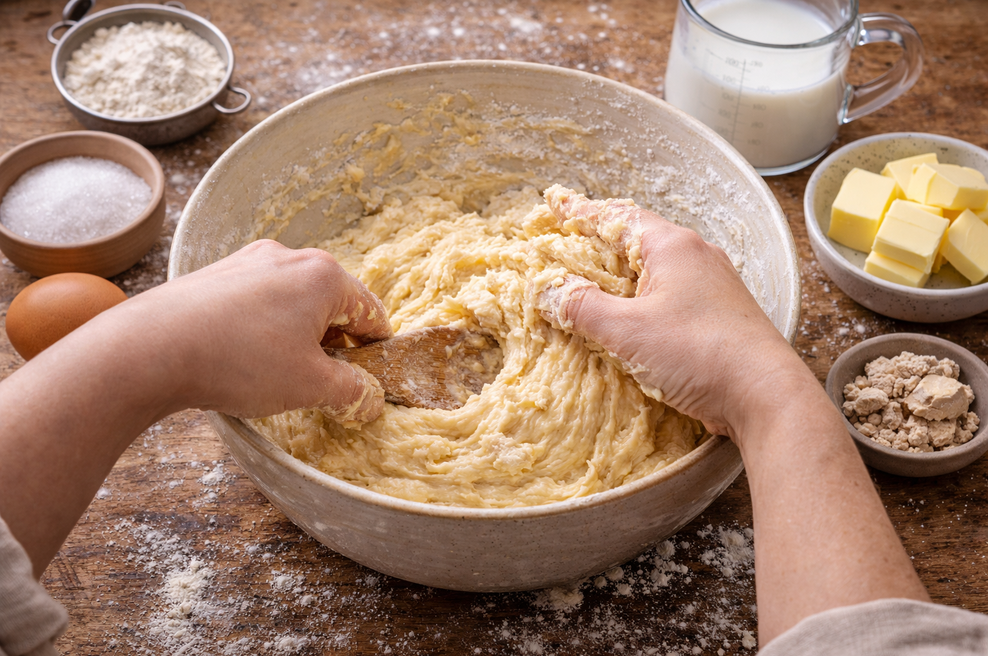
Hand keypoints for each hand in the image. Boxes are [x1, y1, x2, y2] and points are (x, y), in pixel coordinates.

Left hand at [97, 239, 391, 421]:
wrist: (150, 348)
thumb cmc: (241, 361)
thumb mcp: (310, 385)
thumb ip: (352, 391)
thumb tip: (371, 398)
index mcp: (324, 276)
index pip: (372, 313)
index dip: (376, 352)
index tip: (369, 380)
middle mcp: (290, 256)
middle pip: (332, 304)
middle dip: (334, 344)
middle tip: (320, 382)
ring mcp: (249, 261)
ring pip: (293, 302)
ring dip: (298, 337)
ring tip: (277, 373)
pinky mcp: (217, 274)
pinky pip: (258, 301)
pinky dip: (264, 328)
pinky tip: (243, 357)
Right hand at [534, 186, 803, 440]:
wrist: (765, 395)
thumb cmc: (699, 352)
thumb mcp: (628, 330)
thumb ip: (583, 307)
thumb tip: (549, 290)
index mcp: (674, 247)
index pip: (618, 217)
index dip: (582, 212)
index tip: (556, 202)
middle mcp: (696, 258)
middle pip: (638, 240)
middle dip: (602, 241)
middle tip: (570, 241)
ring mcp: (712, 287)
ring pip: (656, 270)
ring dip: (623, 274)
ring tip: (594, 280)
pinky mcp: (718, 317)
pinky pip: (670, 296)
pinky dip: (643, 300)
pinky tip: (631, 319)